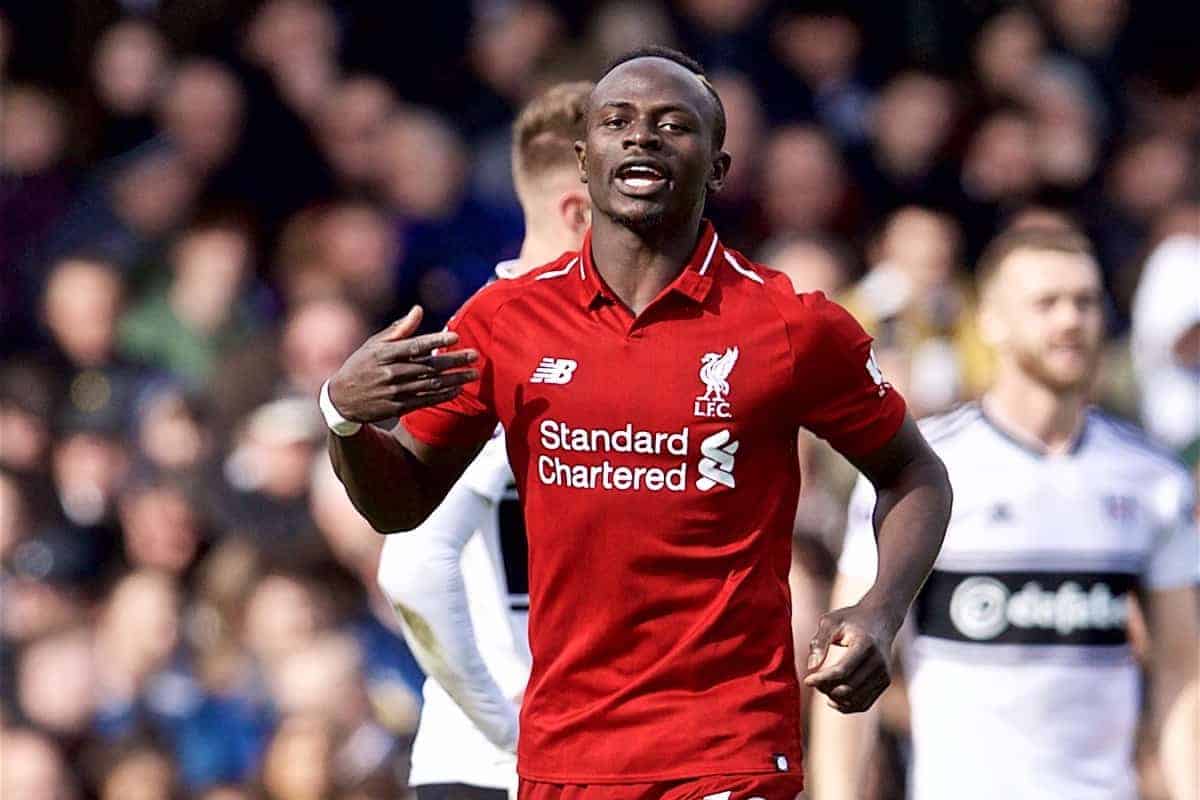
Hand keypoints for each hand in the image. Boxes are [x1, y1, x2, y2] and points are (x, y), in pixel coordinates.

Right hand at [327, 306, 478, 423]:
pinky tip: (458, 390)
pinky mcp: (397, 407)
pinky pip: (425, 401)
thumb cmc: (361, 365)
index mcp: (384, 354)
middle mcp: (390, 373)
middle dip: (454, 361)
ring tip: (473, 374)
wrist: (342, 399)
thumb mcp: (374, 344)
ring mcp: (394, 391)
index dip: (436, 342)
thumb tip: (419, 310)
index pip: (415, 346)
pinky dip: (443, 396)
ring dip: (454, 380)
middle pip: (428, 366)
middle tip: (474, 356)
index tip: (456, 338)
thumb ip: (399, 328)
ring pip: (430, 385)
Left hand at [803, 602, 897, 713]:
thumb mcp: (831, 621)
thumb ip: (819, 642)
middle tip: (814, 681)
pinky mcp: (884, 682)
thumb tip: (811, 667)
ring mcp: (884, 674)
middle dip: (826, 689)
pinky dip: (847, 706)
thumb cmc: (851, 619)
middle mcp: (878, 662)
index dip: (822, 679)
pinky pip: (864, 703)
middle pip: (848, 688)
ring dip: (835, 699)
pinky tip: (833, 699)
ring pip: (855, 699)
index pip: (842, 671)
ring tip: (823, 687)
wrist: (880, 618)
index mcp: (865, 644)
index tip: (807, 680)